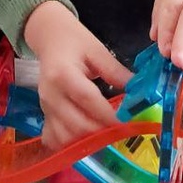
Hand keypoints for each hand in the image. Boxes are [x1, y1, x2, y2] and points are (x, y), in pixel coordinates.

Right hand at [23, 1, 132, 150]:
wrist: (48, 37)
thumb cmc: (74, 41)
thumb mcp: (97, 50)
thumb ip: (116, 71)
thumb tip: (139, 92)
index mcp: (63, 75)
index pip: (88, 100)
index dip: (109, 115)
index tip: (129, 122)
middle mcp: (51, 95)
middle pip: (77, 124)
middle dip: (103, 131)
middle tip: (123, 131)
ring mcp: (45, 108)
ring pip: (66, 137)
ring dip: (88, 141)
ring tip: (107, 134)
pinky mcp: (44, 115)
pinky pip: (54, 139)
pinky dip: (70, 145)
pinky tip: (85, 139)